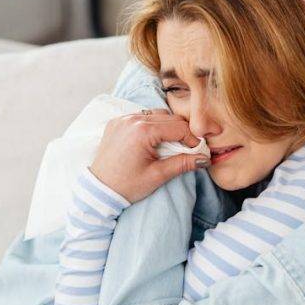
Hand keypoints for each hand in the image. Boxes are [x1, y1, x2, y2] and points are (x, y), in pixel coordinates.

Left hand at [88, 109, 210, 202]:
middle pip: (169, 118)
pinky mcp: (116, 122)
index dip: (192, 139)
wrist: (99, 190)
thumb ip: (183, 164)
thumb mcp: (158, 176)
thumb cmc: (127, 186)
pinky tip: (153, 140)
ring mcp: (122, 119)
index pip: (178, 127)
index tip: (198, 151)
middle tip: (187, 149)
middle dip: (181, 132)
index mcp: (142, 132)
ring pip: (156, 114)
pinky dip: (151, 125)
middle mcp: (132, 119)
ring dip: (167, 126)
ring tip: (170, 145)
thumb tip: (205, 159)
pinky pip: (141, 116)